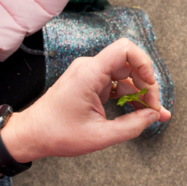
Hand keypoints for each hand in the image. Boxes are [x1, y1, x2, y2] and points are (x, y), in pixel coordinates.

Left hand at [0, 38, 171, 163]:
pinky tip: (138, 110)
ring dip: (139, 92)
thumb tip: (155, 116)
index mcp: (89, 74)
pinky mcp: (89, 82)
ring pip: (125, 74)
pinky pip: (116, 83)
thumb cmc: (58, 134)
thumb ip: (132, 126)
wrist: (31, 135)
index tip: (150, 86)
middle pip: (130, 64)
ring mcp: (89, 74)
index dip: (144, 64)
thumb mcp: (100, 136)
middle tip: (154, 109)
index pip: (125, 49)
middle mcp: (90, 68)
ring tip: (151, 113)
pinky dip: (128, 95)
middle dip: (146, 85)